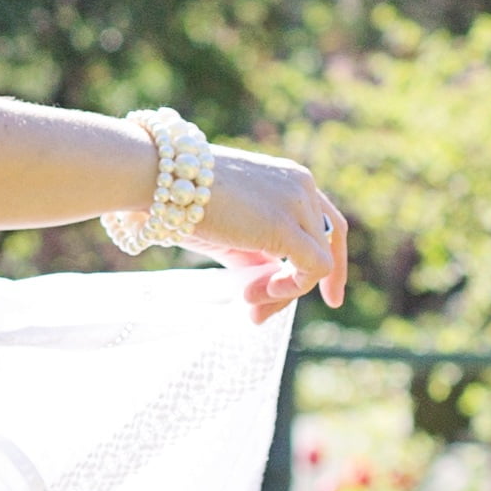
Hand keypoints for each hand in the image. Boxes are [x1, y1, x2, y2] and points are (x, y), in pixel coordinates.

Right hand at [191, 146, 345, 320]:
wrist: (159, 179)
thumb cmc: (182, 201)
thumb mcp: (228, 230)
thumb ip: (254, 256)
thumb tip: (267, 288)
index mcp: (290, 177)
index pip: (326, 224)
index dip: (331, 261)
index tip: (328, 295)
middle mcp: (302, 184)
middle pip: (323, 246)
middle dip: (295, 286)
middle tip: (258, 312)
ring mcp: (297, 202)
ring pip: (318, 262)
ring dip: (283, 293)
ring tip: (245, 302)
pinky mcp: (285, 225)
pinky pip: (312, 269)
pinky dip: (290, 290)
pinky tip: (252, 296)